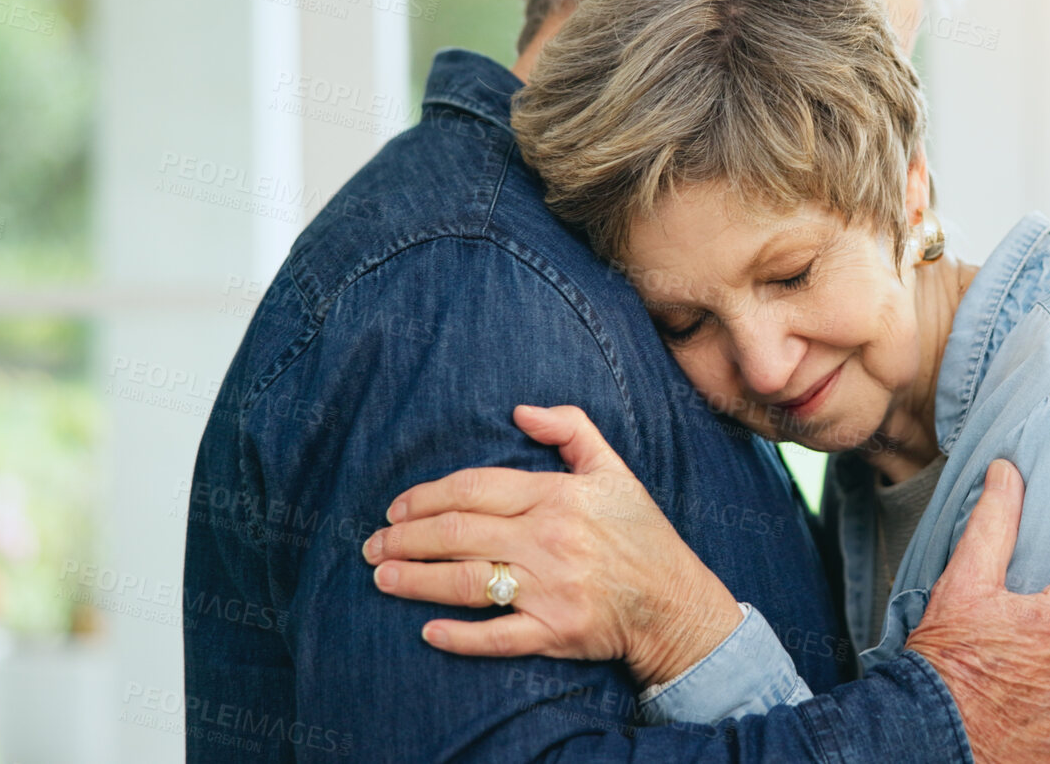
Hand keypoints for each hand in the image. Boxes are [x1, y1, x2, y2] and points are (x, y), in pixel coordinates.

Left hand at [360, 404, 743, 685]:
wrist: (677, 603)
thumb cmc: (642, 535)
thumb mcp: (615, 470)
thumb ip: (571, 429)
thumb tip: (520, 411)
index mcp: (558, 497)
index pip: (474, 489)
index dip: (426, 496)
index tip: (397, 507)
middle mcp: (550, 540)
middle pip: (457, 533)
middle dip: (404, 537)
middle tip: (372, 544)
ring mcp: (552, 589)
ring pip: (466, 582)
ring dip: (415, 580)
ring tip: (382, 577)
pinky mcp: (557, 633)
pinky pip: (498, 636)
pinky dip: (459, 635)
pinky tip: (428, 632)